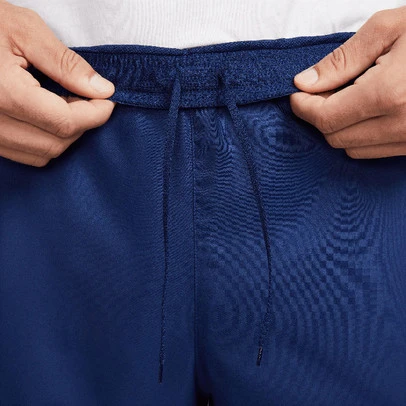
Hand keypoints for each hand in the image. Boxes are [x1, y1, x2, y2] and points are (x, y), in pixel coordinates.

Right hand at [0, 0, 114, 166]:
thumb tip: (102, 89)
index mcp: (3, 93)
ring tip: (67, 104)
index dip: (95, 114)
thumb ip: (66, 63)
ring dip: (65, 135)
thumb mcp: (23, 29)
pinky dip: (45, 140)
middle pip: (55, 143)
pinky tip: (48, 115)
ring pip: (41, 154)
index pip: (64, 122)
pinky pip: (24, 153)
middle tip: (90, 99)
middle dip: (82, 124)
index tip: (108, 100)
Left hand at [290, 7, 405, 158]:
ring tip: (347, 99)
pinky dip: (361, 135)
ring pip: (353, 149)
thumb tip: (305, 82)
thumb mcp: (389, 29)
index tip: (297, 95)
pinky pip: (376, 152)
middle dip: (319, 116)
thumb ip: (342, 60)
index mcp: (389, 94)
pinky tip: (366, 112)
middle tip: (321, 93)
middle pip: (335, 137)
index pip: (325, 118)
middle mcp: (401, 124)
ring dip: (339, 128)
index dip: (303, 108)